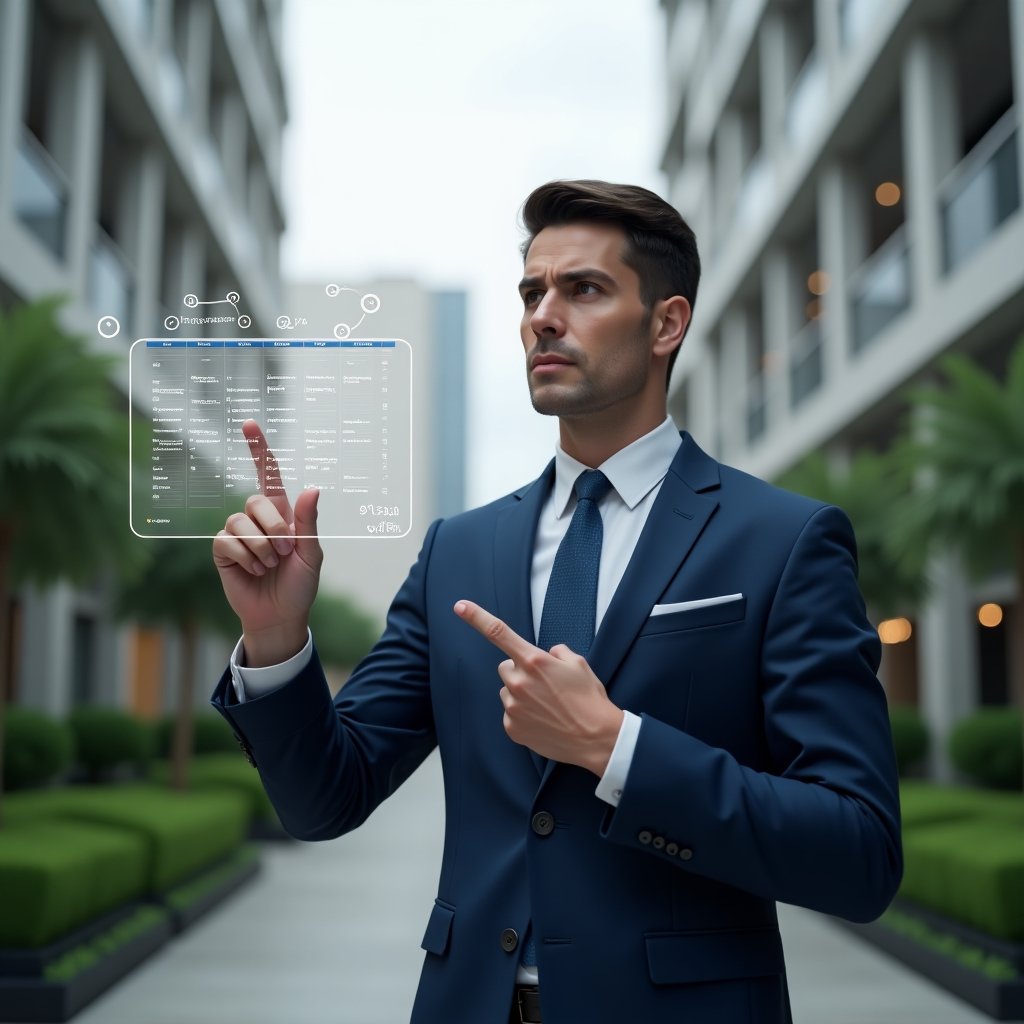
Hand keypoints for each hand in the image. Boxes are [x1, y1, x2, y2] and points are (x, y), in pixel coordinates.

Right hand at [212, 420, 322, 664]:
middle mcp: (257, 520)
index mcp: (282, 515)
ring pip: (239, 521)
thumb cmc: (299, 586)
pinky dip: (245, 557)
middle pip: (256, 501)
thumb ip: (307, 522)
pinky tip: (253, 570)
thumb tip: (313, 488)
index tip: (250, 424)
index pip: (268, 476)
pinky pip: (226, 540)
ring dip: (260, 547)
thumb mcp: (312, 555)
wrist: (279, 616)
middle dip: (273, 528)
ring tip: (270, 565)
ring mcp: (238, 534)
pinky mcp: (223, 551)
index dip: (259, 450)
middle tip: (285, 553)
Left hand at [454, 600, 623, 775]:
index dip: (476, 617)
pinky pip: (510, 713)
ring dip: (521, 693)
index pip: (498, 632)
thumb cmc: (589, 699)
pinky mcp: (512, 727)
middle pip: (506, 668)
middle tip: (543, 684)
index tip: (460, 606)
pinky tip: (543, 719)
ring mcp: (513, 706)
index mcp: (534, 661)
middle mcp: (519, 682)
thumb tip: (547, 655)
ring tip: (547, 705)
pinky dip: (522, 714)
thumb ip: (556, 652)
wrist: (596, 738)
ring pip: (507, 691)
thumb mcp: (578, 664)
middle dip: (520, 671)